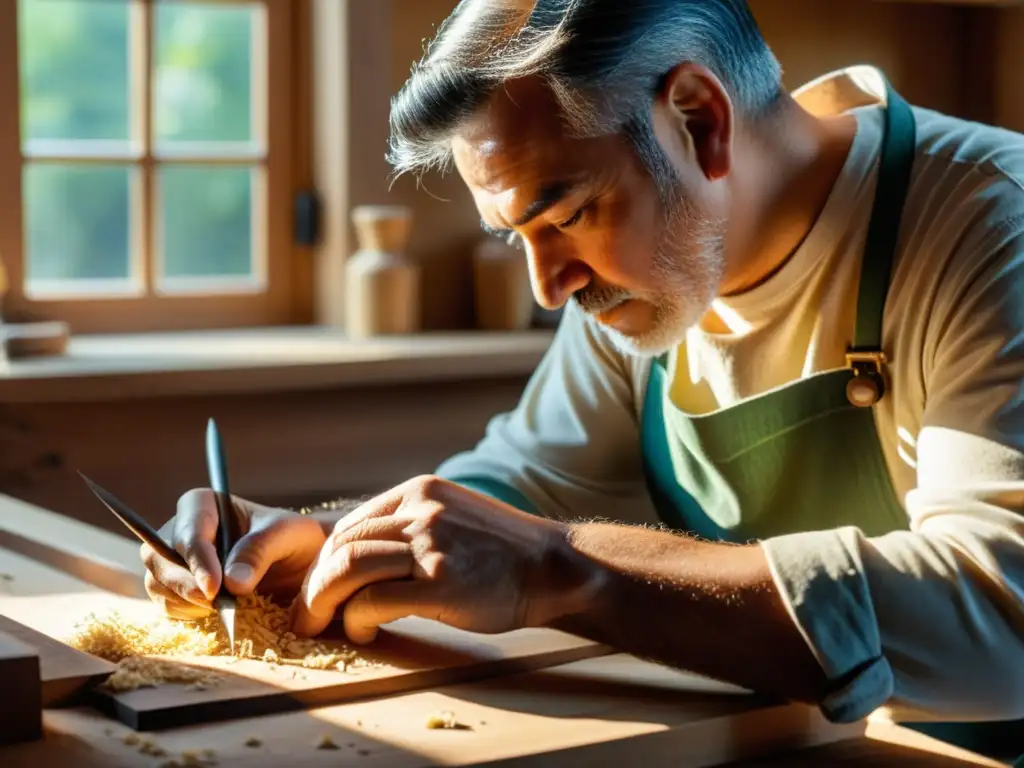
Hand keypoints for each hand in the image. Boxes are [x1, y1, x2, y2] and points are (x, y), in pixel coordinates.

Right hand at [141, 489, 326, 619]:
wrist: (298, 565)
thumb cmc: (292, 539)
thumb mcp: (288, 535)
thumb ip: (259, 551)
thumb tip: (232, 583)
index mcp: (203, 504)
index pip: (188, 530)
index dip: (197, 559)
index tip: (214, 587)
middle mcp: (181, 529)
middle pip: (158, 555)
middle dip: (182, 583)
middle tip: (212, 604)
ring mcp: (174, 560)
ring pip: (156, 582)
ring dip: (183, 601)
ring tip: (218, 609)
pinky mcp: (177, 588)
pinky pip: (165, 604)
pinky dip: (184, 614)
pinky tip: (212, 614)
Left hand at [289, 475, 588, 642]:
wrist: (554, 567)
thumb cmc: (503, 553)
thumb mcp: (454, 518)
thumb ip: (410, 527)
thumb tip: (360, 557)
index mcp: (419, 491)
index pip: (349, 524)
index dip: (323, 561)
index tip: (317, 589)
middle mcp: (421, 510)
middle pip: (340, 544)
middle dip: (312, 584)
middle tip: (304, 615)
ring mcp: (432, 544)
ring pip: (347, 568)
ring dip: (322, 603)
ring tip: (317, 626)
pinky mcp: (441, 582)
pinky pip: (374, 600)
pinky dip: (357, 620)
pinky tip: (363, 632)